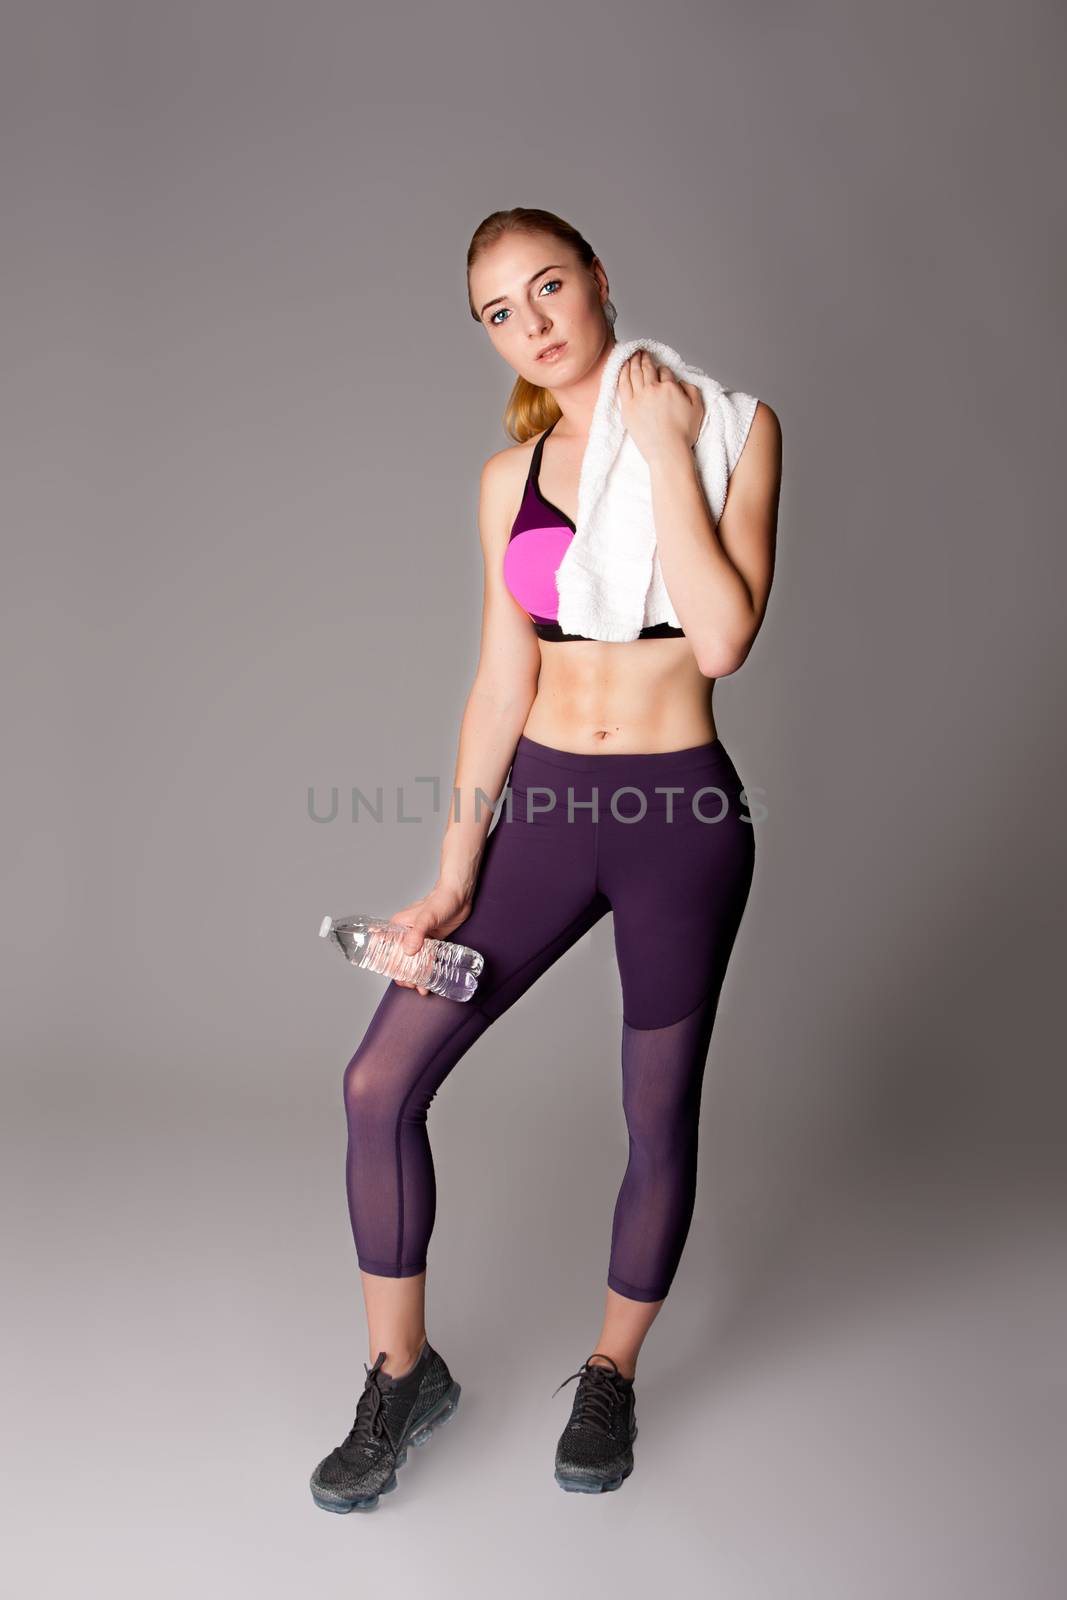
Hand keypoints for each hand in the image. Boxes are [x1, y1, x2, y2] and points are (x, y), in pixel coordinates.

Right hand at [388, 881, 473, 995]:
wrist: (460, 896)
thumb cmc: (442, 900)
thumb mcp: (427, 917)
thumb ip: (417, 934)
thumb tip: (408, 952)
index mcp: (398, 925)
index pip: (385, 947)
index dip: (386, 963)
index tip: (393, 975)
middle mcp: (406, 933)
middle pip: (399, 958)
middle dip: (403, 974)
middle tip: (411, 985)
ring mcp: (420, 939)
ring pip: (413, 961)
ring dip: (415, 976)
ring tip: (421, 988)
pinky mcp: (432, 942)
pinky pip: (426, 959)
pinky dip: (426, 970)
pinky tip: (429, 982)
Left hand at [617, 349, 704, 464]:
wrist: (668, 451)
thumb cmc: (683, 434)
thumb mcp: (698, 408)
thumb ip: (691, 390)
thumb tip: (681, 382)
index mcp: (670, 387)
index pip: (665, 372)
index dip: (663, 370)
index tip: (660, 370)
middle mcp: (653, 389)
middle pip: (647, 368)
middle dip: (645, 358)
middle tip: (642, 352)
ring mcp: (639, 398)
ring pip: (634, 373)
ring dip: (633, 361)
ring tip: (632, 355)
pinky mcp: (628, 408)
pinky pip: (622, 384)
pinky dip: (622, 373)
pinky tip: (621, 367)